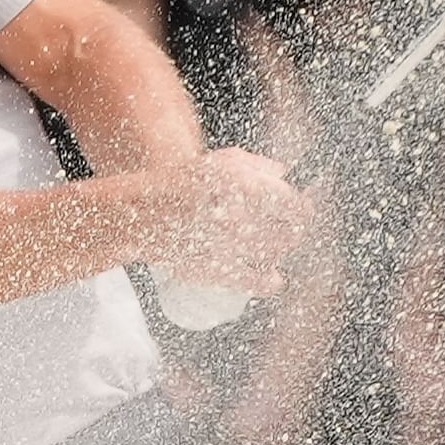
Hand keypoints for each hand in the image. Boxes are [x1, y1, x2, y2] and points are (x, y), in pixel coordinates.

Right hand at [145, 149, 313, 295]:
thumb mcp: (218, 162)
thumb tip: (285, 174)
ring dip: (280, 250)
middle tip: (292, 229)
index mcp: (243, 185)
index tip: (304, 209)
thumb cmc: (180, 183)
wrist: (141, 215)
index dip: (303, 208)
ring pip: (273, 254)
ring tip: (278, 247)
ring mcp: (229, 246)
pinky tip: (275, 279)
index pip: (293, 204)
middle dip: (294, 230)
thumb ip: (256, 165)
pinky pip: (255, 281)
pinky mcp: (216, 271)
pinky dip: (269, 282)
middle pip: (287, 232)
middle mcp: (239, 216)